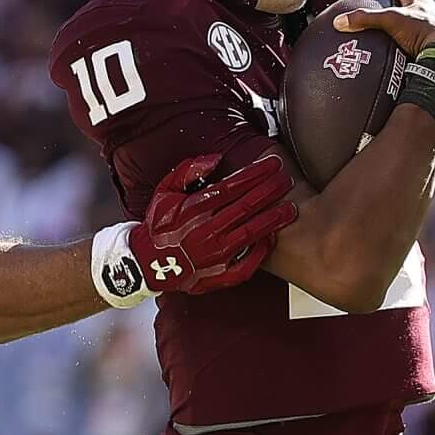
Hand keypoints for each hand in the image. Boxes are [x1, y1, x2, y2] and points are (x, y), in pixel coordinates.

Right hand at [133, 149, 298, 294]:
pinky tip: (271, 240)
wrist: (145, 264)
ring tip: (290, 208)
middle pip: (246, 207)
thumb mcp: (164, 191)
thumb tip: (215, 159)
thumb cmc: (158, 225)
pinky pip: (244, 266)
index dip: (255, 174)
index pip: (233, 187)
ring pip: (250, 233)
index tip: (272, 165)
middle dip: (270, 191)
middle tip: (286, 180)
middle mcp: (206, 231)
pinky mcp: (216, 276)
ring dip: (272, 219)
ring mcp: (213, 256)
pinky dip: (259, 253)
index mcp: (194, 209)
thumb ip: (188, 171)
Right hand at [336, 0, 434, 64]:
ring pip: (405, 16)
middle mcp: (423, 7)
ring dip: (391, 20)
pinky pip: (410, 35)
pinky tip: (392, 48)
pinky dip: (398, 38)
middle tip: (368, 7)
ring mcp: (428, 23)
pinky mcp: (429, 39)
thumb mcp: (392, 21)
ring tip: (378, 30)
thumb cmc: (427, 32)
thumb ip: (366, 19)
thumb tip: (340, 22)